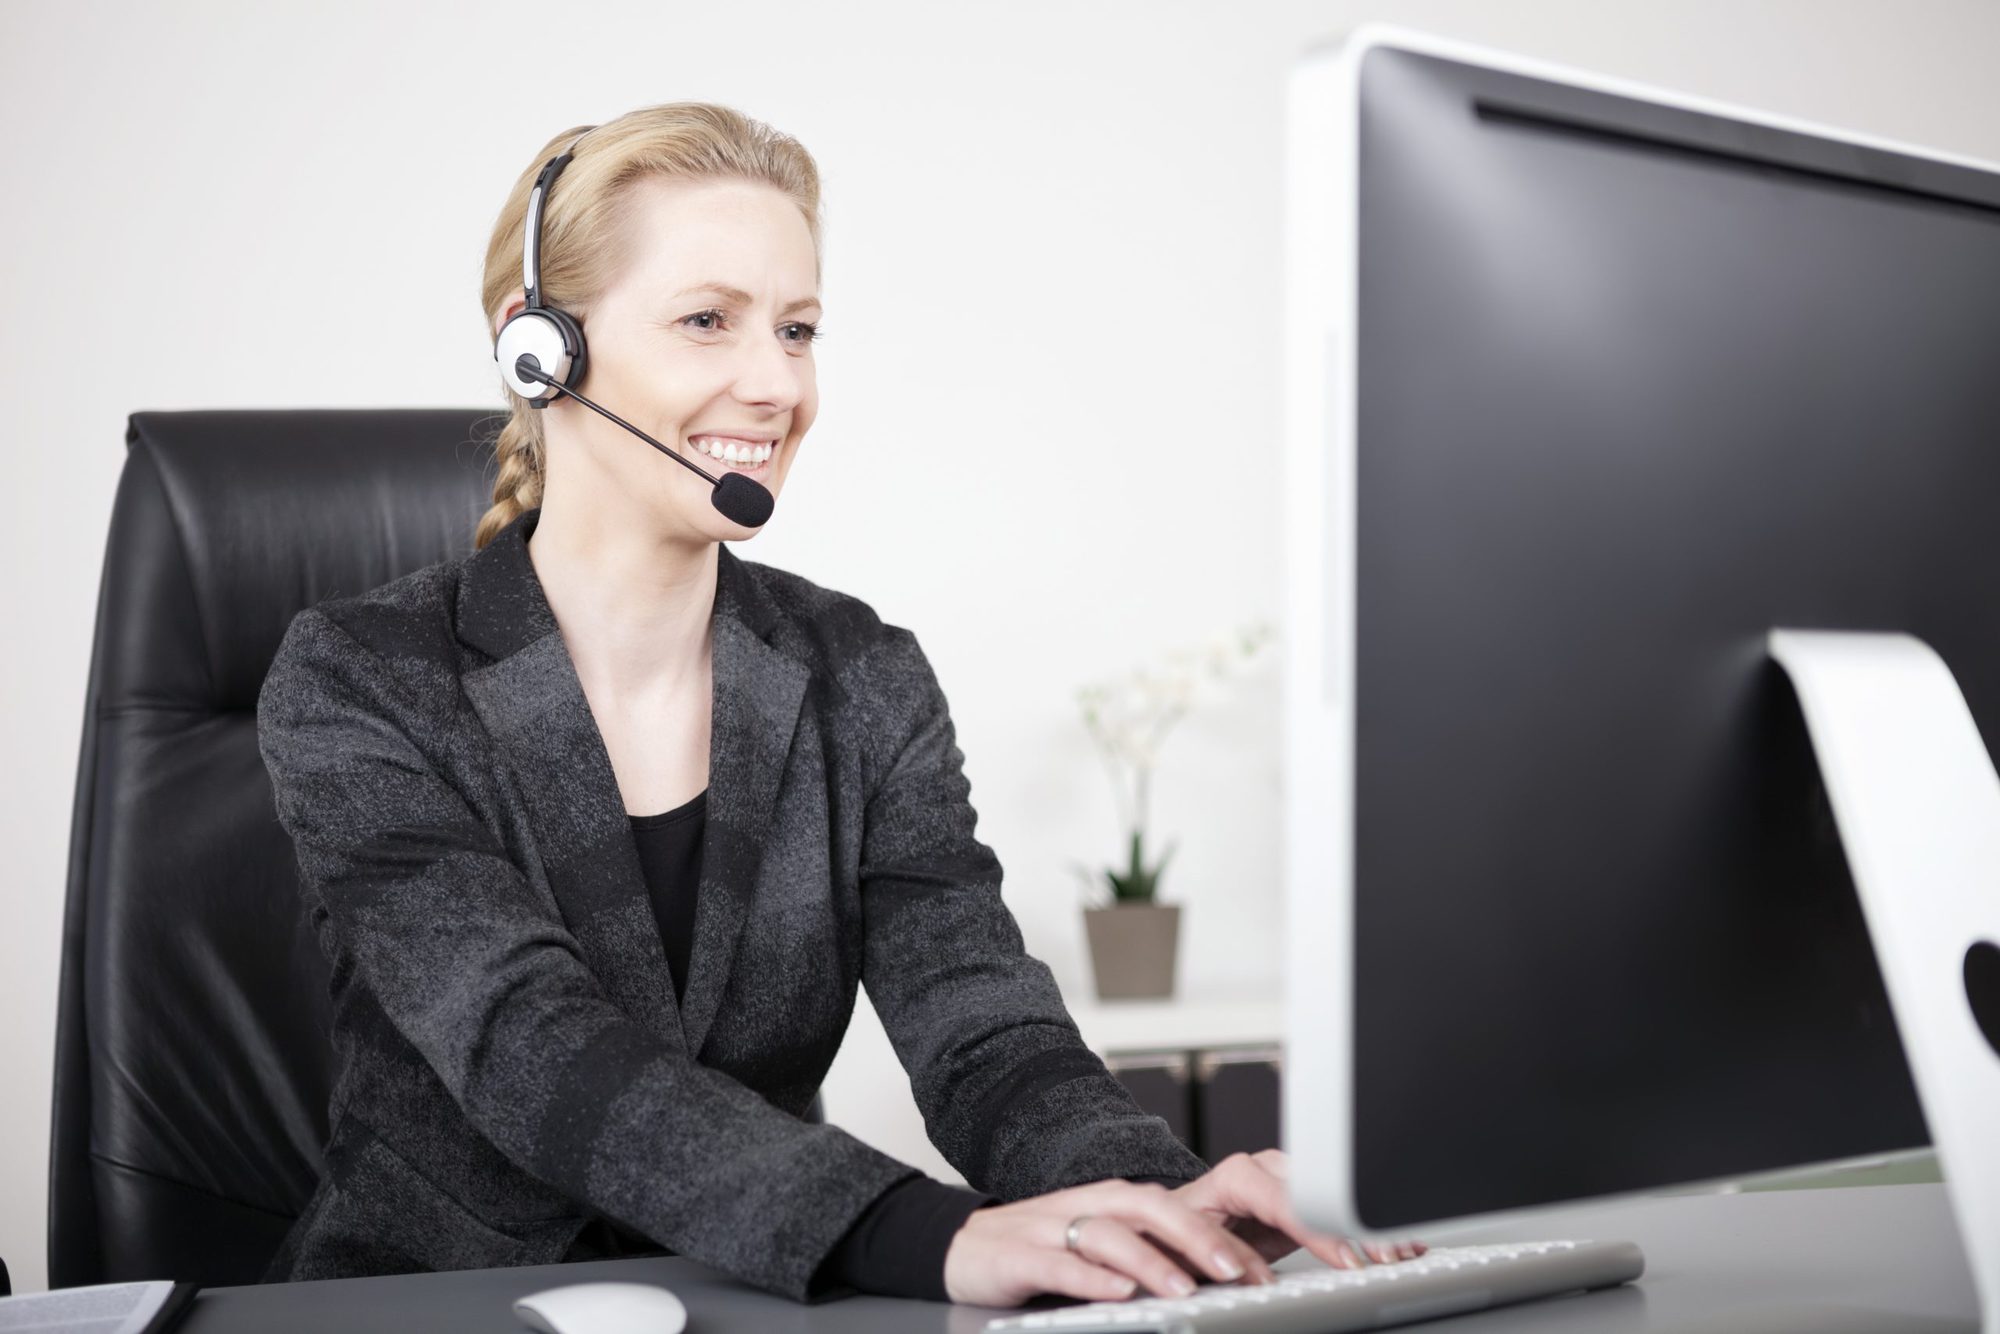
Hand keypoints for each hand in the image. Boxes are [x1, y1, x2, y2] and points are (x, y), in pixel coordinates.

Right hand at [941, 1150, 1424, 1306]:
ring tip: (1188, 1288)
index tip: (1285, 1258)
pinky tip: (1120, 1289)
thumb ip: (1179, 1255)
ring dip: (1156, 1259)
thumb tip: (1253, 1271)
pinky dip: (1093, 1273)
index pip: (1199, 1204)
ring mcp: (1063, 1221)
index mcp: (1137, 1202)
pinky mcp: (1025, 1249)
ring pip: (1116, 1231)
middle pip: (1163, 1208)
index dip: (1246, 1223)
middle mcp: (1105, 1202)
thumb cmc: (1056, 1248)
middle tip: (1247, 1275)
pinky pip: (1063, 1258)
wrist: (971, 1246)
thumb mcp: (1126, 1250)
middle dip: (1208, 1240)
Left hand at [1169, 1149, 1425, 1269]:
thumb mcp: (1192, 1244)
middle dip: (1354, 1228)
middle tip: (1385, 1257)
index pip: (1285, 1198)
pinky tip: (1396, 1239)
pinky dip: (1367, 1227)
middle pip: (1320, 1193)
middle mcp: (1265, 1170)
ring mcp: (1287, 1180)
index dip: (1318, 1230)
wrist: (1176, 1224)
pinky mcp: (1302, 1197)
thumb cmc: (1178, 1234)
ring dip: (1368, 1226)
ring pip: (1333, 1197)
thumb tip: (1251, 1276)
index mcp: (1236, 1176)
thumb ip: (1223, 1252)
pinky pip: (1337, 1206)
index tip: (1346, 1260)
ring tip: (1401, 1249)